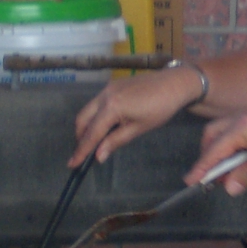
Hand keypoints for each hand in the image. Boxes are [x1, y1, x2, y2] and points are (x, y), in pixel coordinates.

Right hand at [72, 68, 203, 165]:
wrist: (174, 83)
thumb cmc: (160, 108)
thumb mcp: (139, 128)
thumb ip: (116, 141)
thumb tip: (98, 156)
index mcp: (111, 107)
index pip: (92, 133)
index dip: (82, 150)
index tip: (72, 164)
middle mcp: (104, 95)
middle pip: (82, 120)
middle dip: (81, 137)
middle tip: (84, 154)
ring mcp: (107, 88)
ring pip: (88, 110)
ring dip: (87, 127)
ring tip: (95, 142)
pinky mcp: (112, 85)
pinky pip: (97, 103)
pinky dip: (96, 116)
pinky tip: (106, 126)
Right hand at [191, 108, 246, 195]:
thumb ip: (245, 175)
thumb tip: (229, 186)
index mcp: (243, 127)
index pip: (215, 150)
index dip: (202, 167)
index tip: (191, 181)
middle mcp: (245, 116)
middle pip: (214, 133)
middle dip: (208, 154)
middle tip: (208, 176)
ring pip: (226, 129)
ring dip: (222, 148)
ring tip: (226, 170)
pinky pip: (239, 127)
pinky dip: (234, 142)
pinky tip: (242, 157)